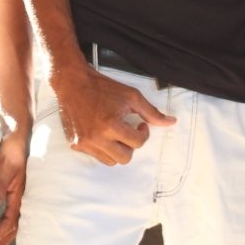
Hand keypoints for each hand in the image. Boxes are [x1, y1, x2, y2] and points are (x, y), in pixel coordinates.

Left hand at [0, 131, 28, 244]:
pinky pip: (10, 214)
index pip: (9, 222)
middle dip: (0, 243)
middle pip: (13, 228)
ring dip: (2, 237)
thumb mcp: (4, 165)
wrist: (16, 134)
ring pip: (12, 223)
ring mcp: (17, 195)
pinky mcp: (12, 191)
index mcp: (19, 195)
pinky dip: (3, 225)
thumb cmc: (12, 148)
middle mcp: (20, 198)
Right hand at [51, 67, 175, 164]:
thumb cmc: (102, 87)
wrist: (72, 83)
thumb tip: (171, 122)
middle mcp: (97, 138)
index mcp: (111, 125)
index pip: (137, 143)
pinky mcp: (75, 144)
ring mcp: (84, 143)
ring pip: (110, 161)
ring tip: (115, 133)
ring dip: (117, 149)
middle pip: (125, 158)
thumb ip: (152, 112)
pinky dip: (102, 148)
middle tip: (127, 131)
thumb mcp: (131, 96)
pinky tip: (101, 132)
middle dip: (131, 146)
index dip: (143, 133)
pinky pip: (95, 155)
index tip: (140, 124)